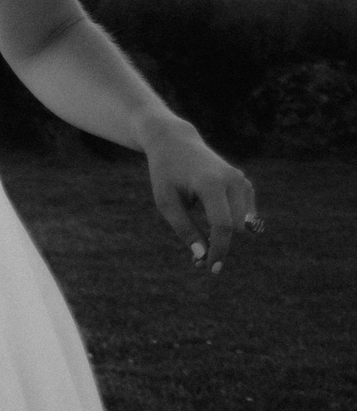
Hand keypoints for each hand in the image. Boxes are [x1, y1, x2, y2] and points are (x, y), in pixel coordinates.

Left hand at [142, 118, 259, 273]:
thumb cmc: (166, 172)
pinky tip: (214, 223)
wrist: (174, 141)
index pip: (222, 225)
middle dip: (219, 243)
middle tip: (197, 256)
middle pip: (234, 227)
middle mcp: (232, 180)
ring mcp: (241, 180)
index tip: (212, 268)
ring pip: (242, 223)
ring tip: (204, 240)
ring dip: (226, 235)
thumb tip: (202, 254)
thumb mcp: (166, 201)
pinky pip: (245, 215)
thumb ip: (184, 228)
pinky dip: (233, 224)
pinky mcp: (244, 183)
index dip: (219, 250)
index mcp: (211, 183)